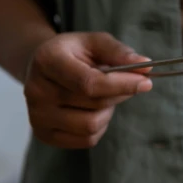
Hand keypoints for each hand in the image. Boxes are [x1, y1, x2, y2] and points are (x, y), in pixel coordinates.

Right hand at [23, 32, 151, 148]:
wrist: (43, 70)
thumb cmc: (73, 54)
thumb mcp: (94, 42)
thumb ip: (119, 52)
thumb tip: (145, 66)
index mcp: (47, 61)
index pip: (89, 82)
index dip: (122, 85)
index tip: (146, 82)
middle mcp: (36, 90)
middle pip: (94, 104)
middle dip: (119, 94)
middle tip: (124, 83)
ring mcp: (37, 116)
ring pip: (91, 126)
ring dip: (107, 112)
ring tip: (102, 97)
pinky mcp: (44, 135)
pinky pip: (87, 140)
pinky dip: (99, 127)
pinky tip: (92, 110)